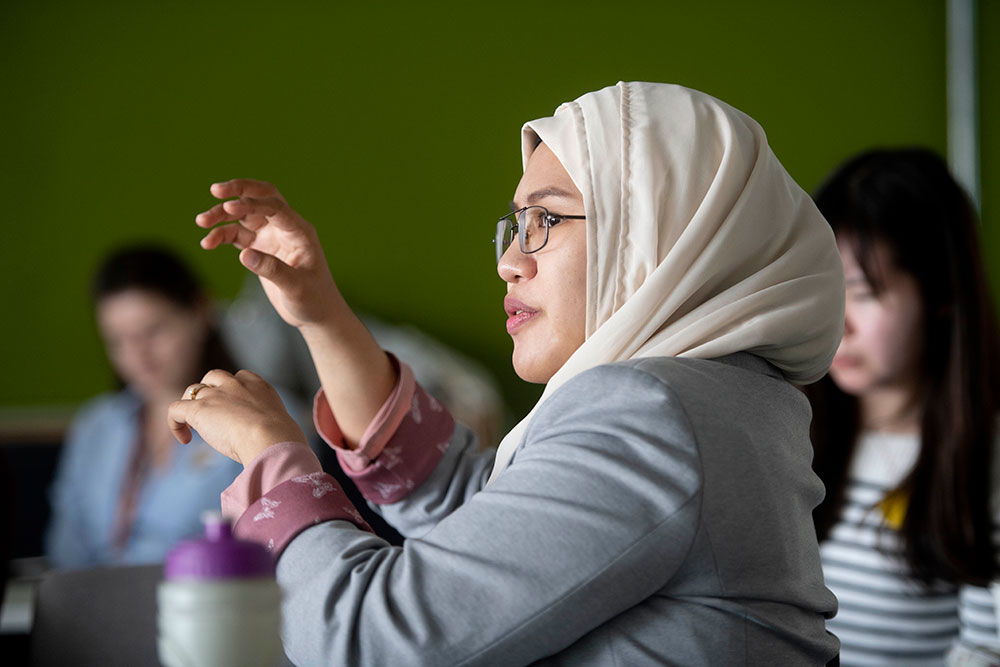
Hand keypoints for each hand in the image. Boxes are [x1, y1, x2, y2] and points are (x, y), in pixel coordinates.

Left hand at [168, 369, 306, 464]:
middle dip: (210, 392)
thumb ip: (271, 425)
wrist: (272, 438)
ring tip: (195, 427)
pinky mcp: (198, 409)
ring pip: (193, 390)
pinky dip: (175, 423)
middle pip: (214, 377)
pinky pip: (176, 409)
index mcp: (258, 386)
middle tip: (214, 416)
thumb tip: (279, 445)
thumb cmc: (282, 440)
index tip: (234, 411)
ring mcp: (215, 395)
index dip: (231, 391)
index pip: (239, 377)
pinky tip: (184, 440)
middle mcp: (235, 384)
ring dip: (192, 406)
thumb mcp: (281, 425)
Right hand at [195, 179, 341, 329]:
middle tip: (215, 190)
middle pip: (260, 197)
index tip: (228, 207)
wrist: (316, 313)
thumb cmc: (314, 300)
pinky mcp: (259, 248)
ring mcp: (271, 236)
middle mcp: (285, 228)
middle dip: (238, 190)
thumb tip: (244, 254)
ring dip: (222, 215)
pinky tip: (207, 243)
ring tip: (200, 221)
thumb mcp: (296, 288)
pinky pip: (236, 234)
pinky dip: (220, 235)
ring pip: (243, 215)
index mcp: (300, 232)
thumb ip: (272, 270)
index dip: (252, 204)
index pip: (275, 207)